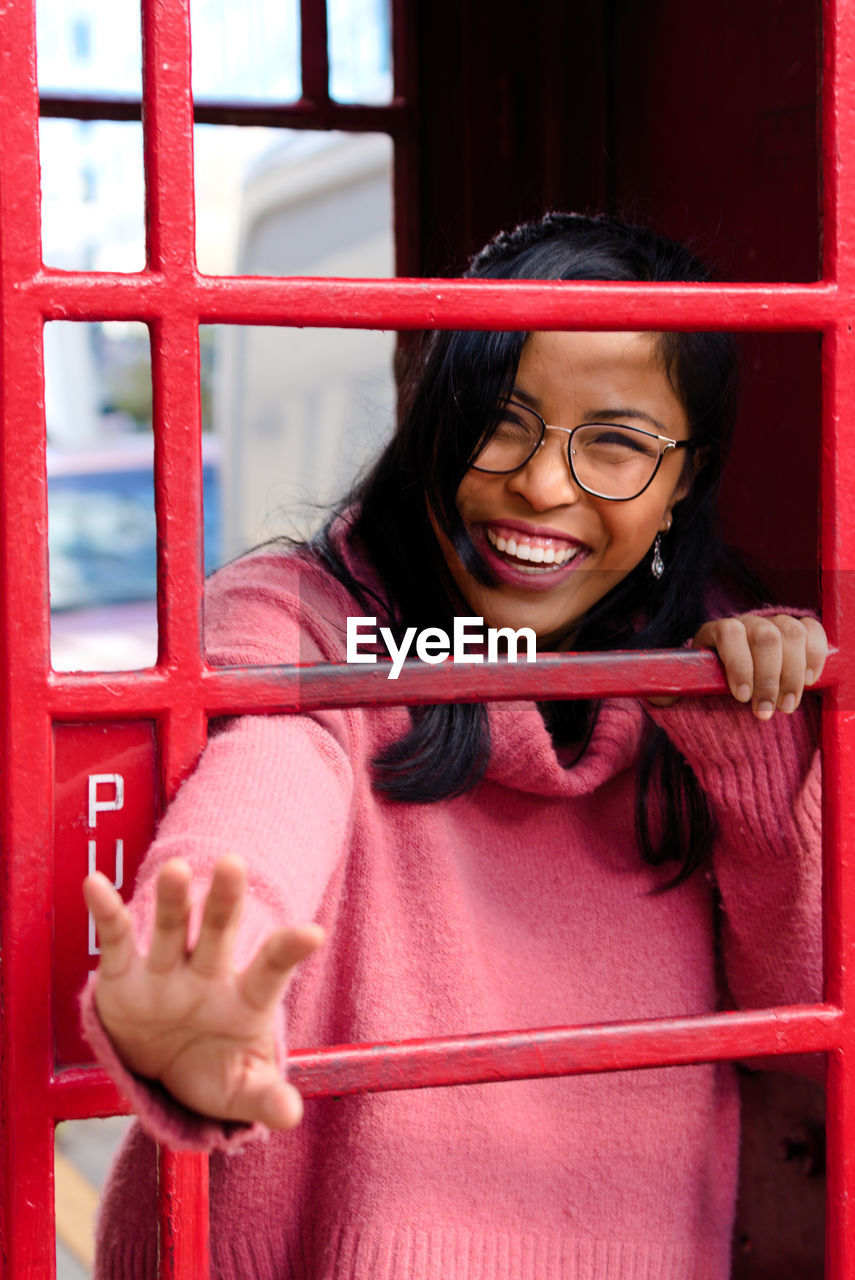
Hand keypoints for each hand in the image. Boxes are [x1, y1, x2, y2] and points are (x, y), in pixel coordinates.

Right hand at [83, 855, 323, 1128]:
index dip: (290, 951)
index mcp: (244, 999)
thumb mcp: (240, 1091)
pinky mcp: (125, 976)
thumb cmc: (214, 1073)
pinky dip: (106, 911)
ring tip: (176, 869)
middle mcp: (208, 975)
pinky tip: (96, 883)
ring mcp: (167, 971)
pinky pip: (116, 939)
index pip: (271, 970)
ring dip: (175, 900)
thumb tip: (291, 1113)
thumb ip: (265, 1098)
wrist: (164, 1074)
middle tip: (234, 865)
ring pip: (173, 927)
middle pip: (220, 932)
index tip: (313, 934)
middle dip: (226, 900)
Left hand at [651, 613, 827, 719]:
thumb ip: (666, 693)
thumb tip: (652, 694)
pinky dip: (814, 655)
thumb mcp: (683, 691)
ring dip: (792, 673)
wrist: (734, 689)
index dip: (738, 663)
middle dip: (768, 677)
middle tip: (766, 711)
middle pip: (765, 636)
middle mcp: (746, 623)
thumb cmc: (707, 690)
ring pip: (791, 633)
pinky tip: (807, 681)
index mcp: (715, 632)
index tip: (741, 697)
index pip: (728, 633)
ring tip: (786, 706)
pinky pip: (812, 632)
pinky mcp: (798, 634)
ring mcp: (774, 626)